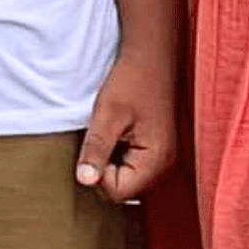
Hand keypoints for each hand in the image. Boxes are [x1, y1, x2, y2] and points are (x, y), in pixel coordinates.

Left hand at [76, 45, 176, 201]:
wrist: (152, 56)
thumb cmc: (131, 81)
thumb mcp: (107, 113)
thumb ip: (96, 149)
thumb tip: (83, 182)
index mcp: (155, 162)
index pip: (117, 192)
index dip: (97, 172)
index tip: (95, 141)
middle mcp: (164, 167)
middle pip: (123, 190)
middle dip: (104, 168)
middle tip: (100, 135)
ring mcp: (163, 160)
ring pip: (127, 179)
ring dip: (111, 161)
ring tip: (109, 132)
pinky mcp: (158, 150)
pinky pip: (133, 166)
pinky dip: (120, 154)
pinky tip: (117, 132)